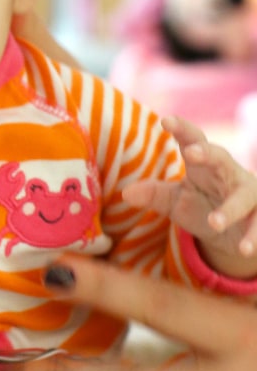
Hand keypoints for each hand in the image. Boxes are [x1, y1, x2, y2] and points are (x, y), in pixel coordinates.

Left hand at [123, 116, 256, 276]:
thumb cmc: (204, 207)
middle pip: (220, 158)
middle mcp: (228, 173)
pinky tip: (244, 249)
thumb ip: (154, 195)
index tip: (166, 121)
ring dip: (230, 209)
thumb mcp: (177, 202)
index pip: (192, 141)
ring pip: (243, 196)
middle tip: (192, 153)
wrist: (236, 232)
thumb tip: (126, 194)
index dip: (181, 129)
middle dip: (207, 153)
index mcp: (203, 165)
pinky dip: (254, 236)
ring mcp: (249, 194)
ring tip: (214, 223)